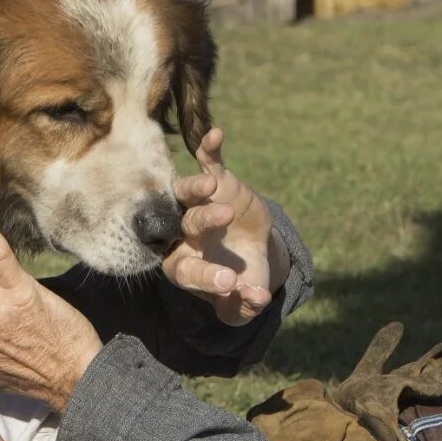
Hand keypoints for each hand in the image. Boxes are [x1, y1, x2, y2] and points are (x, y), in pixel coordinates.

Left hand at [162, 127, 288, 325]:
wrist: (250, 253)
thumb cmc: (241, 281)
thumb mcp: (242, 303)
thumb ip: (244, 307)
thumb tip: (258, 299)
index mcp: (184, 267)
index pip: (188, 271)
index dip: (207, 277)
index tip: (230, 282)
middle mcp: (184, 234)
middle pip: (186, 226)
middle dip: (204, 221)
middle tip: (223, 217)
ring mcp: (198, 205)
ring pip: (189, 193)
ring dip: (197, 186)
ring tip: (211, 183)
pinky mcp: (217, 183)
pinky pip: (208, 163)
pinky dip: (209, 149)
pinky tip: (215, 133)